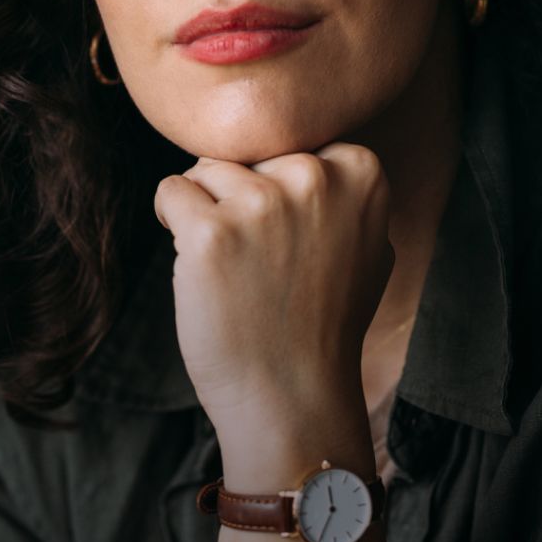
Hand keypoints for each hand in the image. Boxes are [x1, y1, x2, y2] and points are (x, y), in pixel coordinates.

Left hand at [152, 143, 394, 435]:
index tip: (292, 240)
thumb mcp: (370, 245)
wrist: (293, 396)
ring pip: (206, 170)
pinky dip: (174, 222)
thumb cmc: (325, 322)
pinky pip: (171, 192)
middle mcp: (314, 177)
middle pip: (248, 154)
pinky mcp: (210, 232)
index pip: (292, 145)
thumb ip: (347, 192)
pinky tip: (200, 263)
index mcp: (360, 171)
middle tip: (261, 261)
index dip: (281, 191)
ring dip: (207, 210)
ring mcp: (261, 203)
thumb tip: (317, 154)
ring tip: (234, 267)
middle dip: (243, 197)